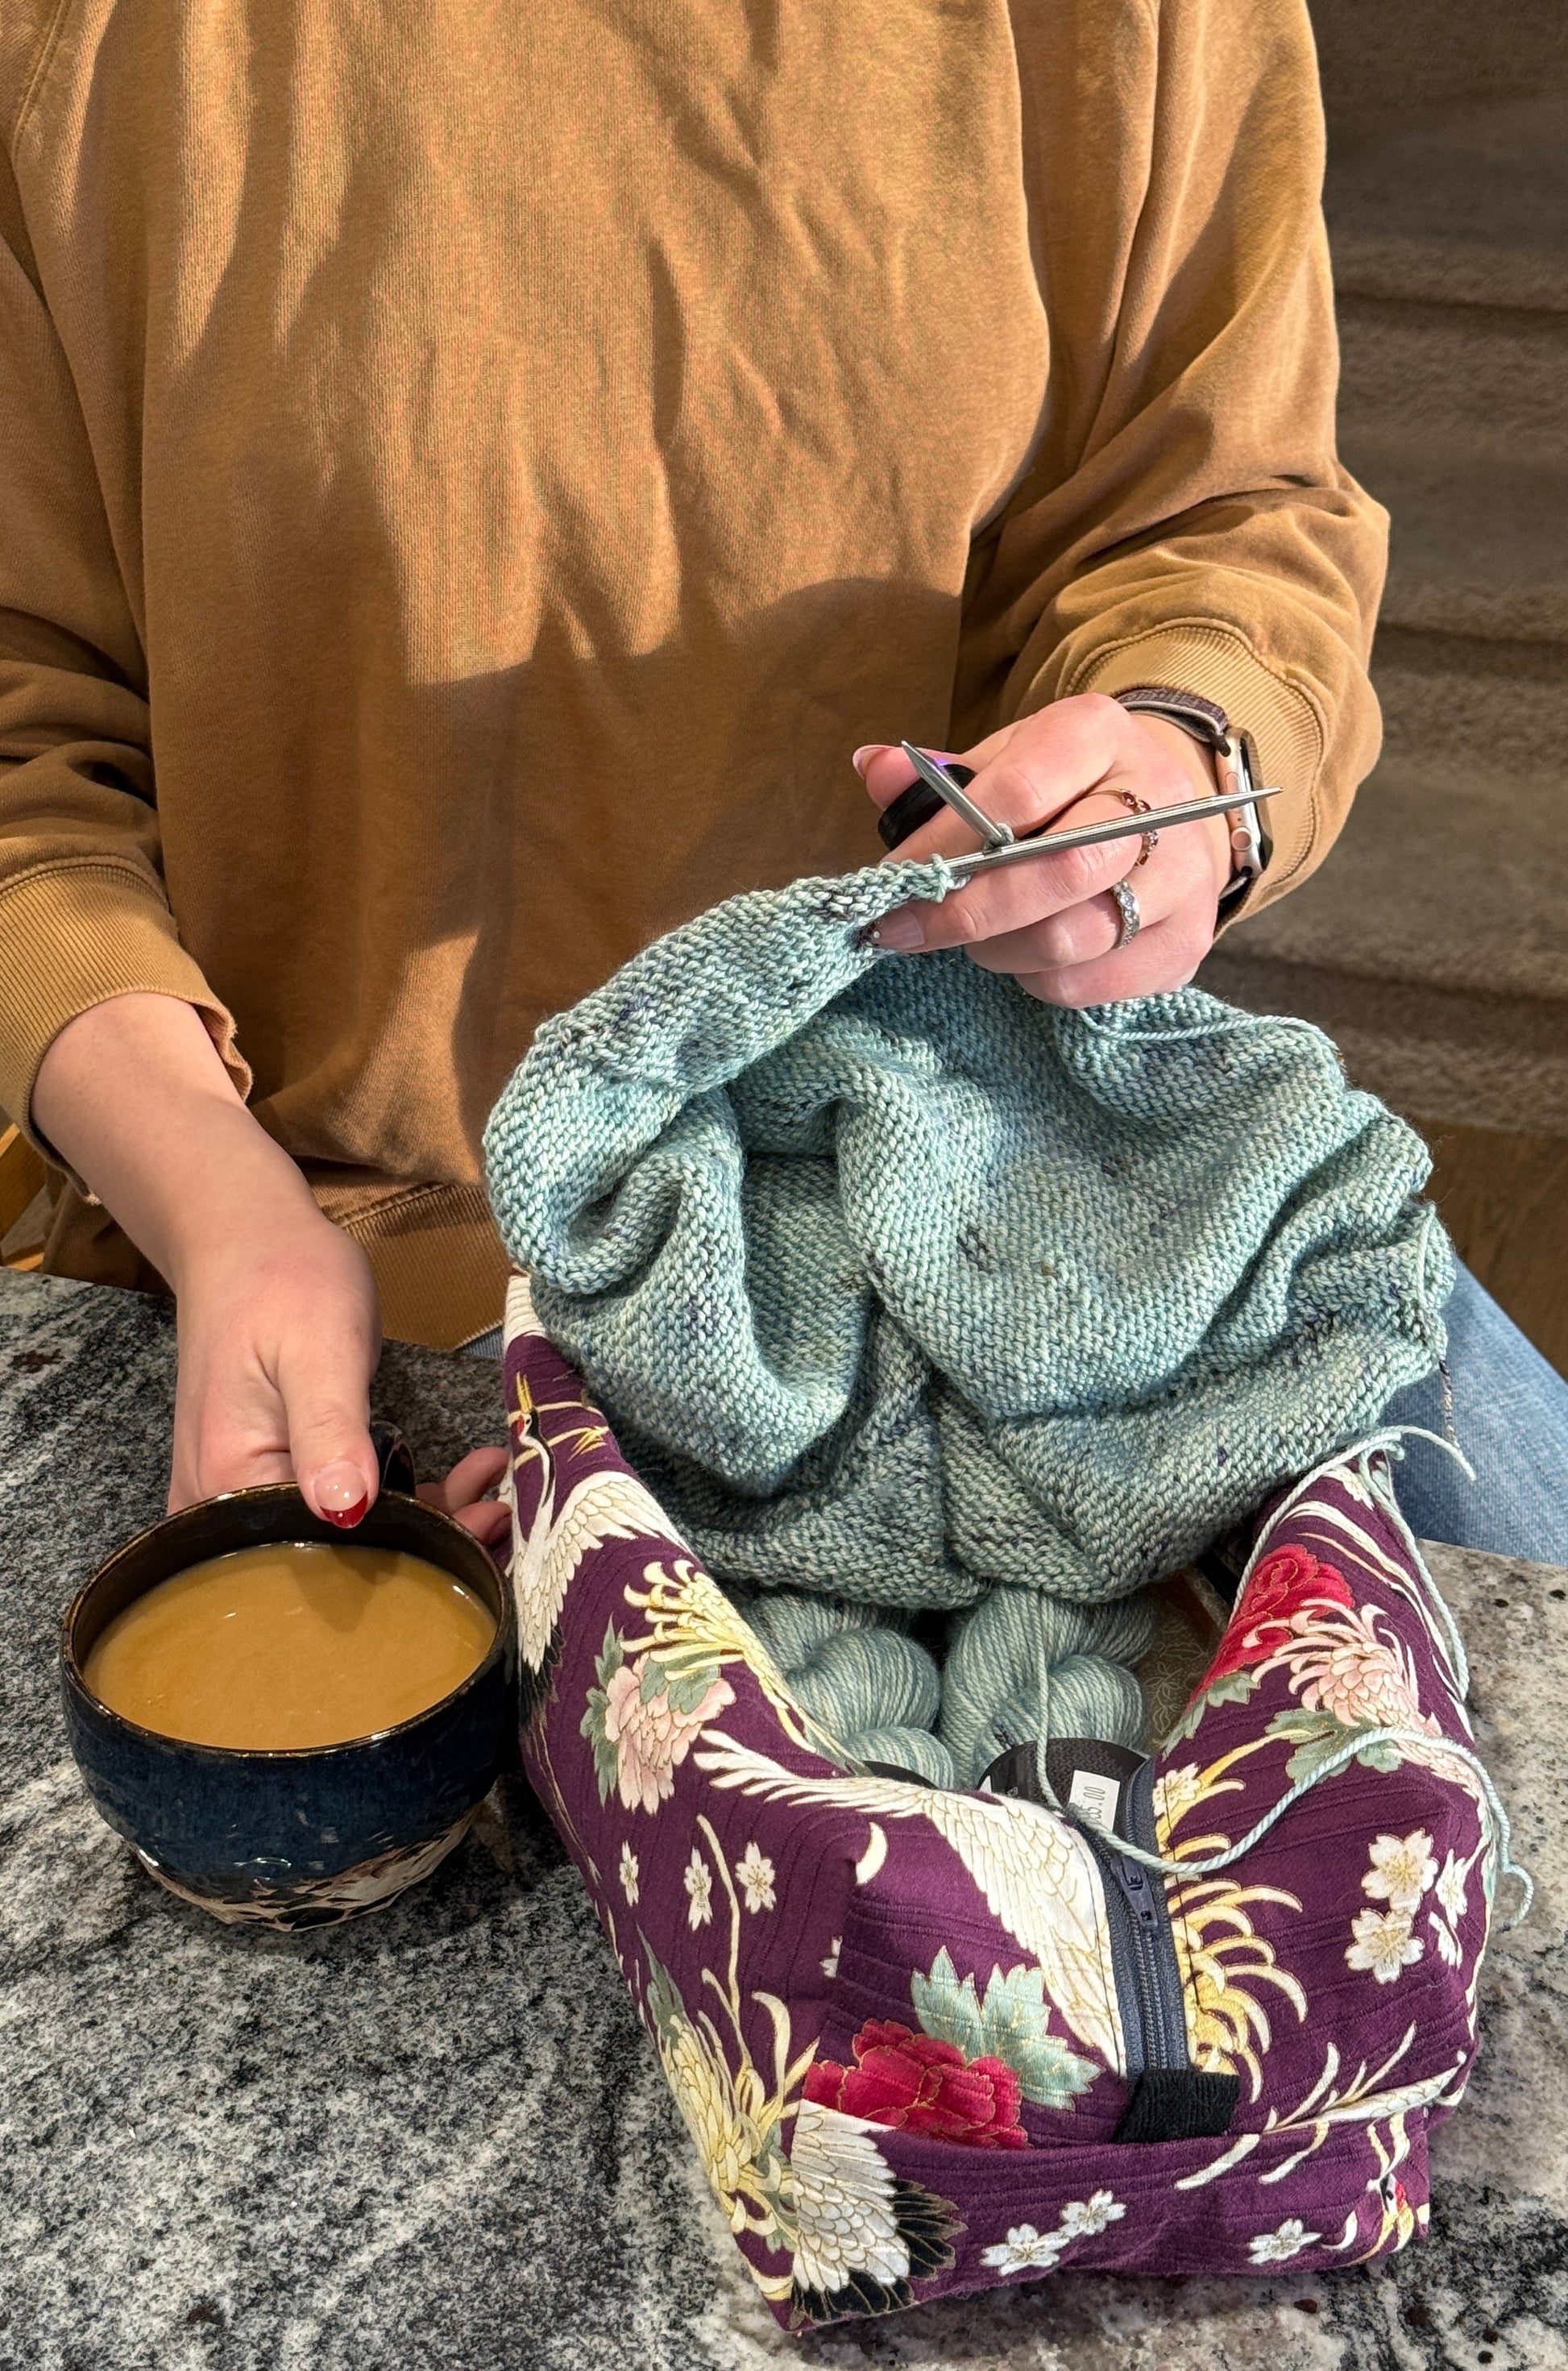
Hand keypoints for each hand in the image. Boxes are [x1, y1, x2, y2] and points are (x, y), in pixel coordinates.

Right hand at [32, 992, 506, 1535]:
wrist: (247, 1236)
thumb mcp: (318, 1350)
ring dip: (426, 1522)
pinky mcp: (281, 1471)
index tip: (472, 1540)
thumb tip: (345, 1509)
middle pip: (331, 1558)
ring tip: (498, 1497)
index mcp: (228, 1484)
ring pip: (347, 1534)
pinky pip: (347, 1503)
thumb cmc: (280, 1281)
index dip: (397, 1560)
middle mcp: (228, 1505)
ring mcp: (252, 1490)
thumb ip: (330, 1430)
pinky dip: (408, 1496)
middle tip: (501, 1519)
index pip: (314, 1560)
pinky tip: (467, 1476)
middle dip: (422, 1549)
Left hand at [856, 694, 1230, 1004]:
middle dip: (967, 911)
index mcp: (1098, 735)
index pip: (1016, 794)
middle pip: (1059, 871)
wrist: (1165, 817)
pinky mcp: (1187, 945)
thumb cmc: (1062, 791)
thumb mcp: (1003, 761)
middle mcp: (1159, 801)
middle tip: (908, 930)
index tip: (891, 878)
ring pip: (1072, 938)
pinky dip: (1037, 979)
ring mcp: (1184, 879)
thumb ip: (936, 776)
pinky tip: (1026, 954)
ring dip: (1000, 950)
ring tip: (978, 936)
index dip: (944, 844)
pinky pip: (1087, 984)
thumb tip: (873, 769)